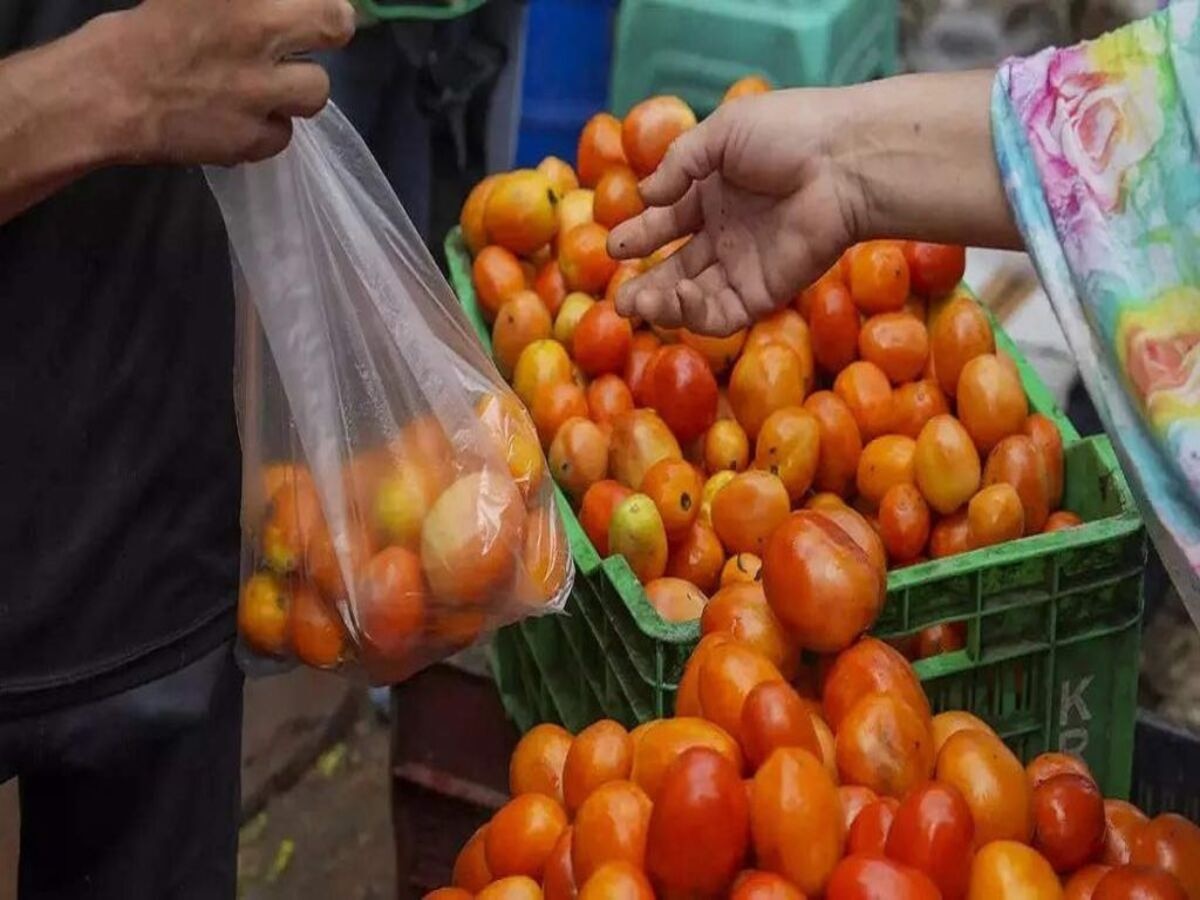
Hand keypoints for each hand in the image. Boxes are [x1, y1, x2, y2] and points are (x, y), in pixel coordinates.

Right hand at [104, 0, 355, 165]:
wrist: (104, 96)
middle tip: (299, 44)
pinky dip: (265, 131)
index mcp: (243, 0)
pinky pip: (282, 136)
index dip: (326, 5)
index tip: (316, 11)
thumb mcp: (193, 2)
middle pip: (335, 26)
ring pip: (316, 92)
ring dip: (295, 91)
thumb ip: (243, 8)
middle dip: (327, 34)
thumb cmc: (137, 38)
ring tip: (262, 91)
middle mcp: (260, 35)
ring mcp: (261, 91)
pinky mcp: (251, 138)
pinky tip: (238, 122)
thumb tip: (270, 11)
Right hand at [608, 72, 1018, 336]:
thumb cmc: (788, 134)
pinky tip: (679, 295)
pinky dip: (694, 314)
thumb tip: (645, 196)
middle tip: (617, 297)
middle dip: (644, 284)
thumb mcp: (722, 133)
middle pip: (675, 268)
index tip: (614, 245)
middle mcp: (726, 234)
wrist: (845, 162)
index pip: (667, 222)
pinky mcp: (763, 292)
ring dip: (661, 304)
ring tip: (637, 302)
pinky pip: (721, 315)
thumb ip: (679, 164)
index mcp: (714, 194)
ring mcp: (744, 266)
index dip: (639, 235)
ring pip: (693, 297)